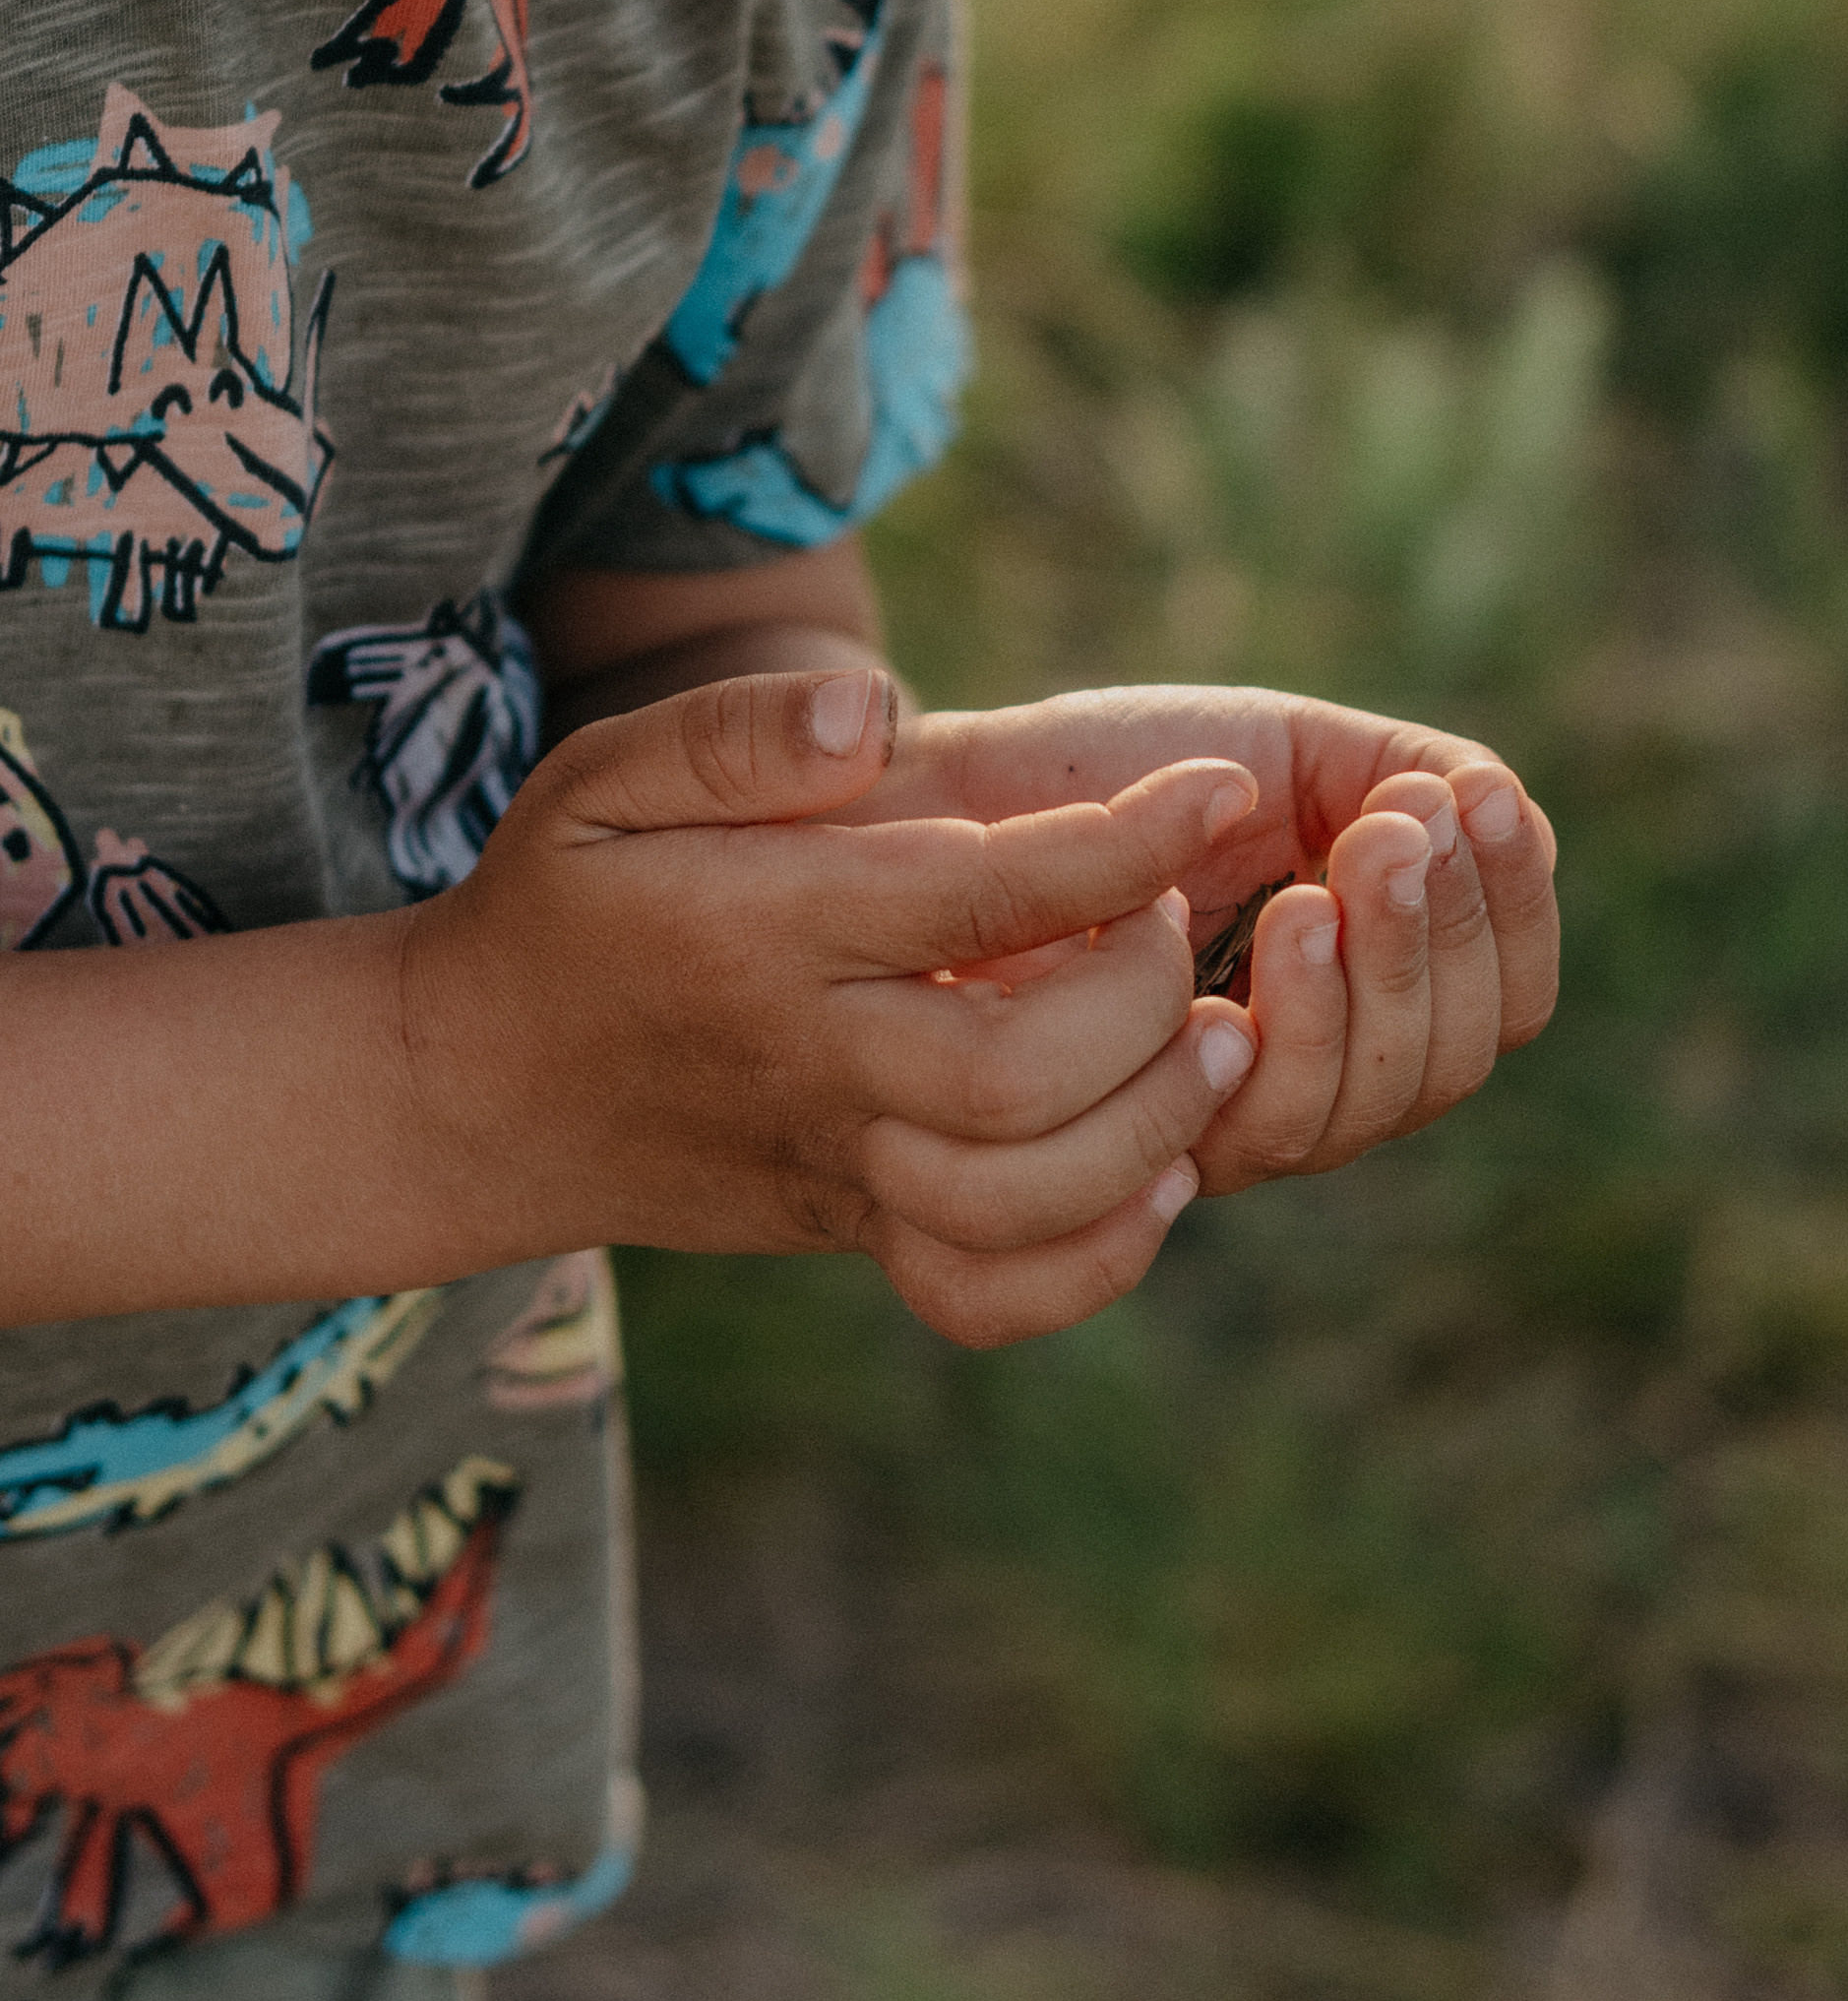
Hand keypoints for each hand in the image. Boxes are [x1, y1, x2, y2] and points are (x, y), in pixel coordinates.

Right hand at [401, 668, 1263, 1344]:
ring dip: (1154, 1128)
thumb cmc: (562, 900)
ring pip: (1020, 1197)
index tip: (1217, 787)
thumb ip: (735, 731)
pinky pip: (986, 1294)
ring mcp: (837, 1165)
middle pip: (1017, 1073)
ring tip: (1221, 1041)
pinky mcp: (854, 1232)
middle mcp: (813, 1063)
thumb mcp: (601, 775)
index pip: (975, 895)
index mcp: (767, 932)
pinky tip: (1158, 1176)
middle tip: (1185, 916)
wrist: (474, 1096)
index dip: (1119, 847)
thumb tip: (877, 706)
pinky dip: (1093, 1262)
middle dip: (1145, 994)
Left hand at [848, 688, 1558, 1191]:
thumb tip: (1504, 814)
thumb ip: (1403, 778)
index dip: (1515, 913)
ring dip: (1383, 973)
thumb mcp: (1281, 749)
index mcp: (1360, 982)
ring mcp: (1226, 1112)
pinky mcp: (1140, 1146)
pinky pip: (1271, 1130)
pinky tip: (1284, 919)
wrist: (947, 799)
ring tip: (1337, 869)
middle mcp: (1305, 1066)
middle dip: (1444, 937)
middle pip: (1450, 1063)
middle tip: (1393, 832)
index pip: (1500, 1002)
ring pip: (1372, 1103)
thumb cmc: (1112, 773)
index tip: (1484, 801)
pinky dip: (1304, 1023)